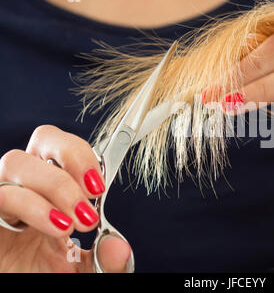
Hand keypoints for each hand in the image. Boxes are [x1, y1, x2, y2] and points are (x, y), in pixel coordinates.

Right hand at [0, 125, 130, 271]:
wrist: (20, 290)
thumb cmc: (46, 278)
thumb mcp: (84, 270)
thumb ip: (104, 260)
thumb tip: (118, 246)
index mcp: (53, 192)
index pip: (63, 149)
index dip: (82, 154)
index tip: (100, 184)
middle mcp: (27, 188)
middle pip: (42, 138)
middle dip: (72, 158)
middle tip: (93, 195)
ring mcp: (3, 203)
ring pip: (16, 162)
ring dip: (54, 186)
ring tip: (73, 221)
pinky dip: (30, 206)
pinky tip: (55, 227)